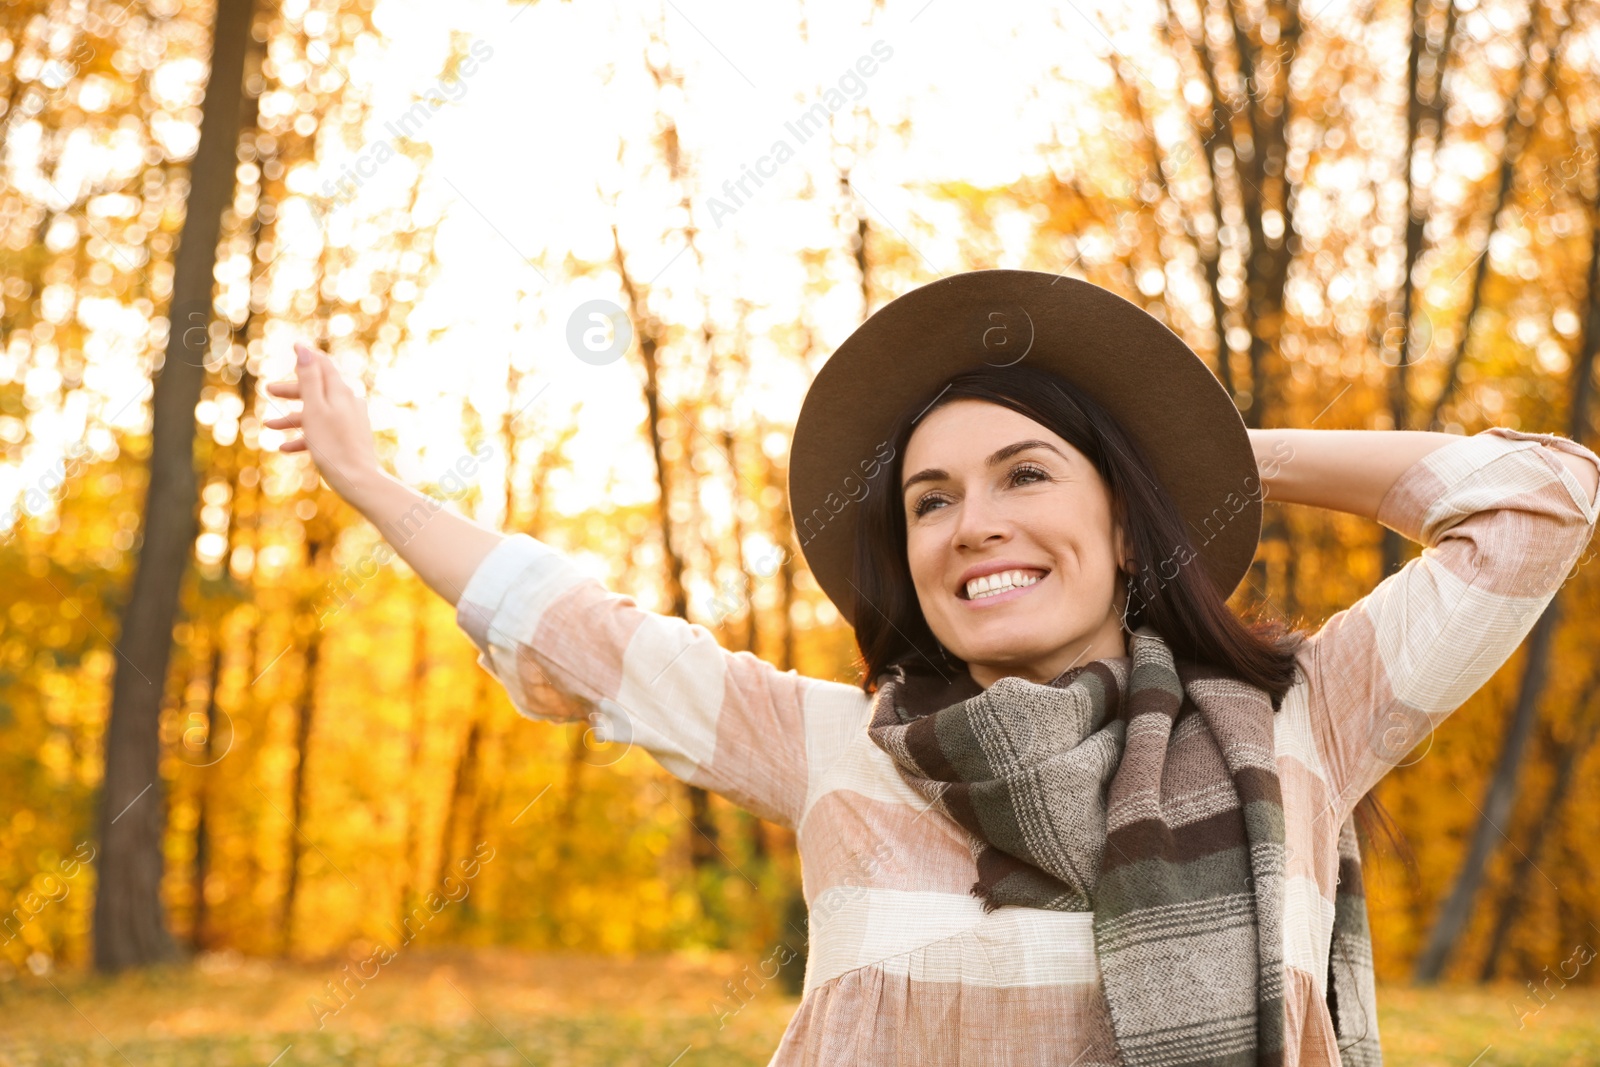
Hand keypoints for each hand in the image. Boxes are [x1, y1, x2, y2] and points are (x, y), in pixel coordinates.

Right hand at [263, 341, 380, 503]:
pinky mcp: (348, 439)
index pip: (323, 366)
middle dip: (292, 390)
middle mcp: (348, 403)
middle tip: (269, 391)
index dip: (307, 357)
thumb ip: (309, 379)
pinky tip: (285, 448)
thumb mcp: (315, 408)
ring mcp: (350, 421)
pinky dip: (304, 437)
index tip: (294, 347)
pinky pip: (323, 433)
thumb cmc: (333, 444)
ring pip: (317, 413)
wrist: (357, 480)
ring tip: (268, 426)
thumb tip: (305, 349)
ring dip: (292, 418)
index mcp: (340, 392)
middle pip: (318, 390)